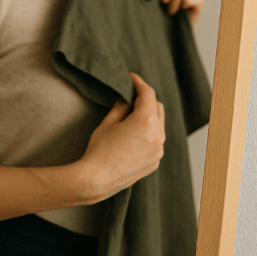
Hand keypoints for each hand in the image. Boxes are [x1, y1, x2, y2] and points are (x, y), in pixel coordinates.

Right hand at [77, 73, 164, 202]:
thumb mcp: (107, 123)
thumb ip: (120, 108)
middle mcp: (157, 135)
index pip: (148, 94)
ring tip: (131, 115)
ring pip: (159, 125)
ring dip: (149, 116)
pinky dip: (148, 133)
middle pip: (158, 107)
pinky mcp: (155, 161)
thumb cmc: (99, 149)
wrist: (97, 178)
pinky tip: (133, 135)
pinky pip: (156, 141)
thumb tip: (126, 100)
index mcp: (145, 121)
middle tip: (131, 95)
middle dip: (146, 98)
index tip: (131, 77)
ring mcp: (158, 150)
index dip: (139, 82)